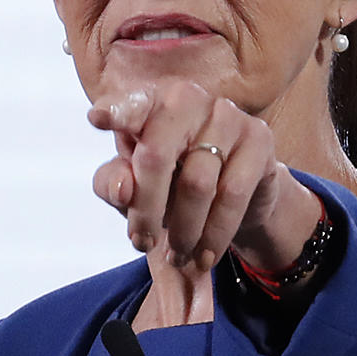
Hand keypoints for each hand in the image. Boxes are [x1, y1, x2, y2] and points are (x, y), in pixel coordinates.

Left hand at [88, 83, 324, 272]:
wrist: (235, 195)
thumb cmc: (170, 183)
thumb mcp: (133, 187)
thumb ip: (114, 184)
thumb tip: (125, 190)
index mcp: (149, 102)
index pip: (130, 105)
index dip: (116, 112)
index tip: (97, 119)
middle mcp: (187, 99)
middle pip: (157, 156)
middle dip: (146, 210)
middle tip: (142, 244)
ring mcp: (226, 115)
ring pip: (197, 183)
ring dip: (183, 230)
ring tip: (176, 256)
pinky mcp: (259, 139)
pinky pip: (233, 194)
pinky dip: (215, 233)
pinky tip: (204, 255)